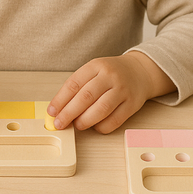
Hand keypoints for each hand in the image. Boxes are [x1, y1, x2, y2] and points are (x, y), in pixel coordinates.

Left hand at [47, 52, 175, 133]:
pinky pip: (115, 120)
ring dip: (85, 121)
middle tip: (59, 123)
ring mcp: (123, 90)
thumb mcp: (94, 71)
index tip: (52, 112)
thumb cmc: (111, 74)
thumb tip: (59, 110)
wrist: (140, 71)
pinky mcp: (132, 104)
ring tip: (77, 125)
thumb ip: (78, 87)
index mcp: (96, 66)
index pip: (74, 84)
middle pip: (86, 97)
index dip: (60, 100)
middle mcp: (110, 76)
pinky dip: (101, 127)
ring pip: (101, 109)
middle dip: (69, 113)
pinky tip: (94, 126)